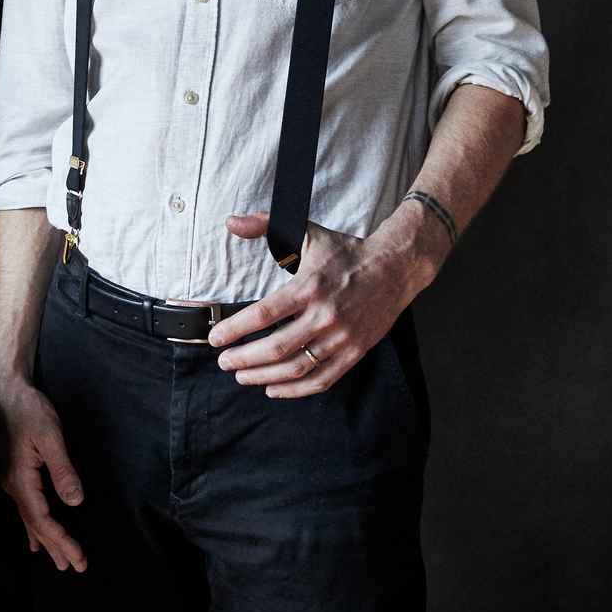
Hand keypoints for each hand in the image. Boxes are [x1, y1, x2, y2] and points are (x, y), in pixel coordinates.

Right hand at [0, 376, 86, 571]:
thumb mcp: (50, 437)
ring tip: (58, 560)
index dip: (61, 540)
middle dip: (56, 547)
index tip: (79, 557)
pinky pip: (24, 508)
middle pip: (35, 524)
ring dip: (44, 540)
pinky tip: (34, 536)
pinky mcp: (12, 473)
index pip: (42, 519)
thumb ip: (62, 470)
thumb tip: (75, 501)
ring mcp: (10, 480)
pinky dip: (33, 526)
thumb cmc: (28, 410)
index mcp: (20, 479)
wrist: (6, 389)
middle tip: (76, 568)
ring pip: (29, 518)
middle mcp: (11, 485)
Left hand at [210, 207, 444, 396]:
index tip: (216, 339)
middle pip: (277, 347)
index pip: (264, 315)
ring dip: (264, 377)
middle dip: (244, 359)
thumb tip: (231, 221)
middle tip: (223, 362)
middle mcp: (325, 315)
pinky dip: (296, 390)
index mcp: (309, 287)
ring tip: (242, 376)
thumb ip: (265, 224)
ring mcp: (342, 338)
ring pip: (297, 368)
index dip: (235, 330)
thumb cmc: (346, 252)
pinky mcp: (355, 352)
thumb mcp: (307, 232)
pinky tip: (274, 389)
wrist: (396, 268)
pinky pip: (322, 380)